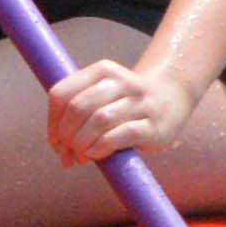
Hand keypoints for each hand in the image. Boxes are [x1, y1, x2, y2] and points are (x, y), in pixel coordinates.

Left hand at [44, 49, 195, 163]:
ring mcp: (139, 102)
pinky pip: (119, 135)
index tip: (56, 141)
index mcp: (102, 71)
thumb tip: (61, 152)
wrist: (173, 96)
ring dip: (82, 143)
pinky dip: (101, 147)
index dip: (52, 122)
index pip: (61, 93)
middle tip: (68, 151)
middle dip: (66, 134)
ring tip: (81, 155)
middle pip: (77, 107)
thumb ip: (79, 117)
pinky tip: (96, 154)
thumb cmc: (127, 103)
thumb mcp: (102, 96)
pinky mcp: (153, 124)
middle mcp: (121, 81)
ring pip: (98, 120)